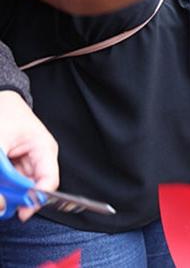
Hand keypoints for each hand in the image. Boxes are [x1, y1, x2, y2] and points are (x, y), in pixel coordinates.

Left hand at [0, 91, 58, 220]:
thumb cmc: (2, 113)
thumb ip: (0, 174)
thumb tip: (1, 204)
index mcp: (44, 149)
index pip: (49, 182)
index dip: (35, 200)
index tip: (19, 212)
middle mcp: (39, 157)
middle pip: (32, 188)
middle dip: (15, 196)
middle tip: (0, 201)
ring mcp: (27, 160)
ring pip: (19, 186)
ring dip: (6, 189)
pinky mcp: (15, 163)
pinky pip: (10, 180)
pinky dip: (2, 183)